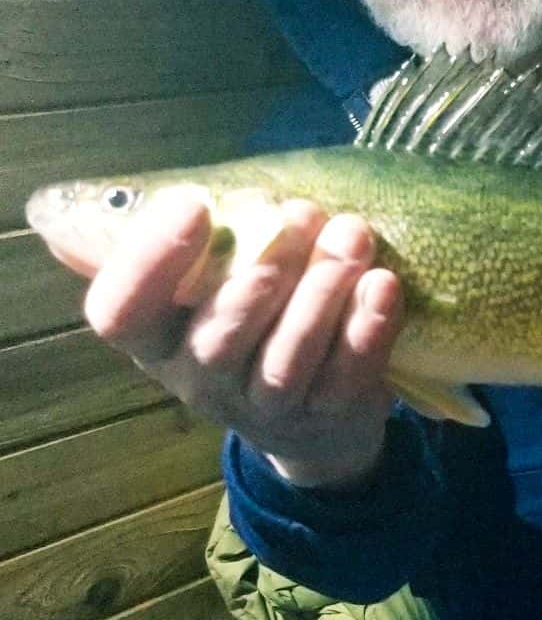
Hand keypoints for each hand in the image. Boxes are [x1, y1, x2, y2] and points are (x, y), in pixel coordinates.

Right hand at [82, 196, 402, 487]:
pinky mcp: (329, 417)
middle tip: (303, 212)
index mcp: (159, 340)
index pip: (121, 315)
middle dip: (264, 270)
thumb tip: (80, 214)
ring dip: (322, 294)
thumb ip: (173, 248)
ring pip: (286, 359)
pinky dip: (368, 328)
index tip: (194, 202)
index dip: (149, 261)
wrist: (314, 415)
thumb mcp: (206, 285)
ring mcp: (266, 407)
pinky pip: (347, 376)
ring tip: (352, 237)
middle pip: (218, 337)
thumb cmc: (252, 319)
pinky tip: (383, 283)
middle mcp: (200, 381)